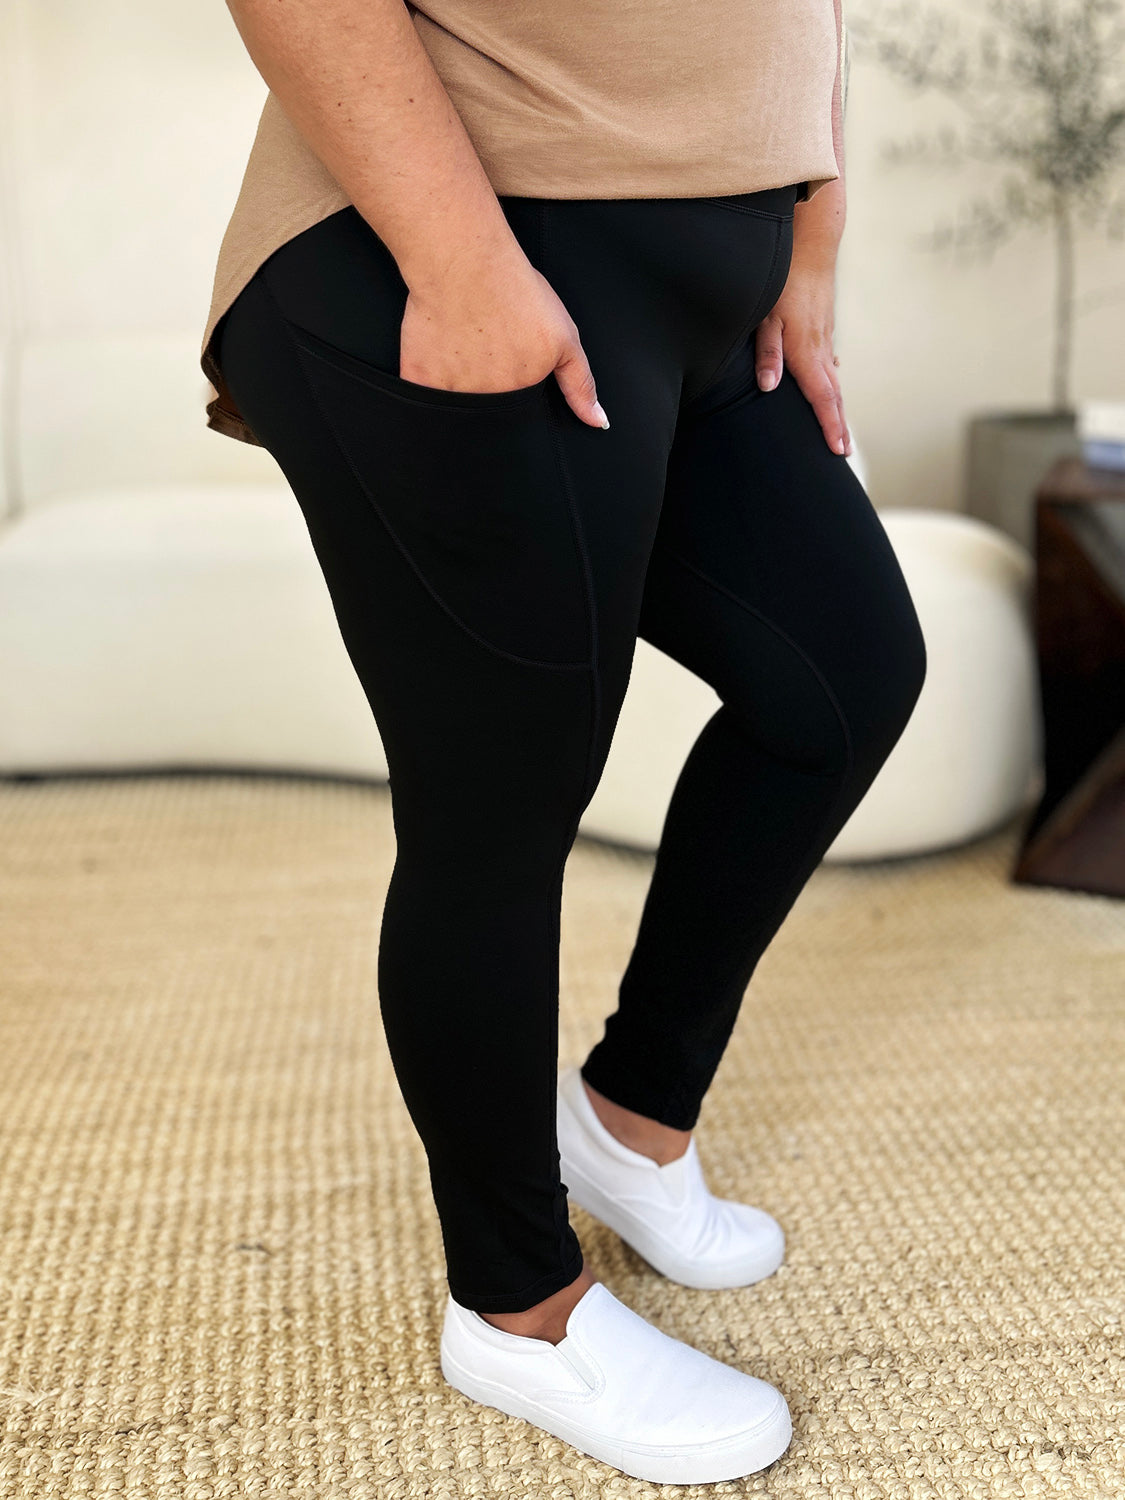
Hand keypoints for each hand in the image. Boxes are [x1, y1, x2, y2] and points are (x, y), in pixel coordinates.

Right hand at [400, 250, 609, 428]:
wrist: (465, 261)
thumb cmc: (515, 291)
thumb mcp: (565, 335)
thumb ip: (580, 383)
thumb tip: (598, 422)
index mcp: (522, 392)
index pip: (519, 413)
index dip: (515, 389)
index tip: (509, 362)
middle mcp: (488, 401)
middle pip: (487, 413)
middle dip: (488, 390)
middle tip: (485, 347)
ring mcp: (452, 393)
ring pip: (455, 407)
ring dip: (458, 387)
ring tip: (464, 346)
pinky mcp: (419, 379)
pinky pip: (422, 397)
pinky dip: (427, 382)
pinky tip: (435, 355)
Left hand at [753, 261, 852, 456]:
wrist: (811, 244)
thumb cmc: (784, 280)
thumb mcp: (766, 316)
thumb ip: (767, 352)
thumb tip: (768, 386)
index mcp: (806, 352)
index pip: (821, 397)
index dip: (829, 425)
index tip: (836, 449)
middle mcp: (820, 349)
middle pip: (833, 395)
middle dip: (838, 425)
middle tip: (844, 452)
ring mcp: (825, 338)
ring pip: (833, 380)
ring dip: (837, 406)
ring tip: (840, 429)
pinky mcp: (823, 328)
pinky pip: (829, 362)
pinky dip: (832, 381)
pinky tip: (831, 383)